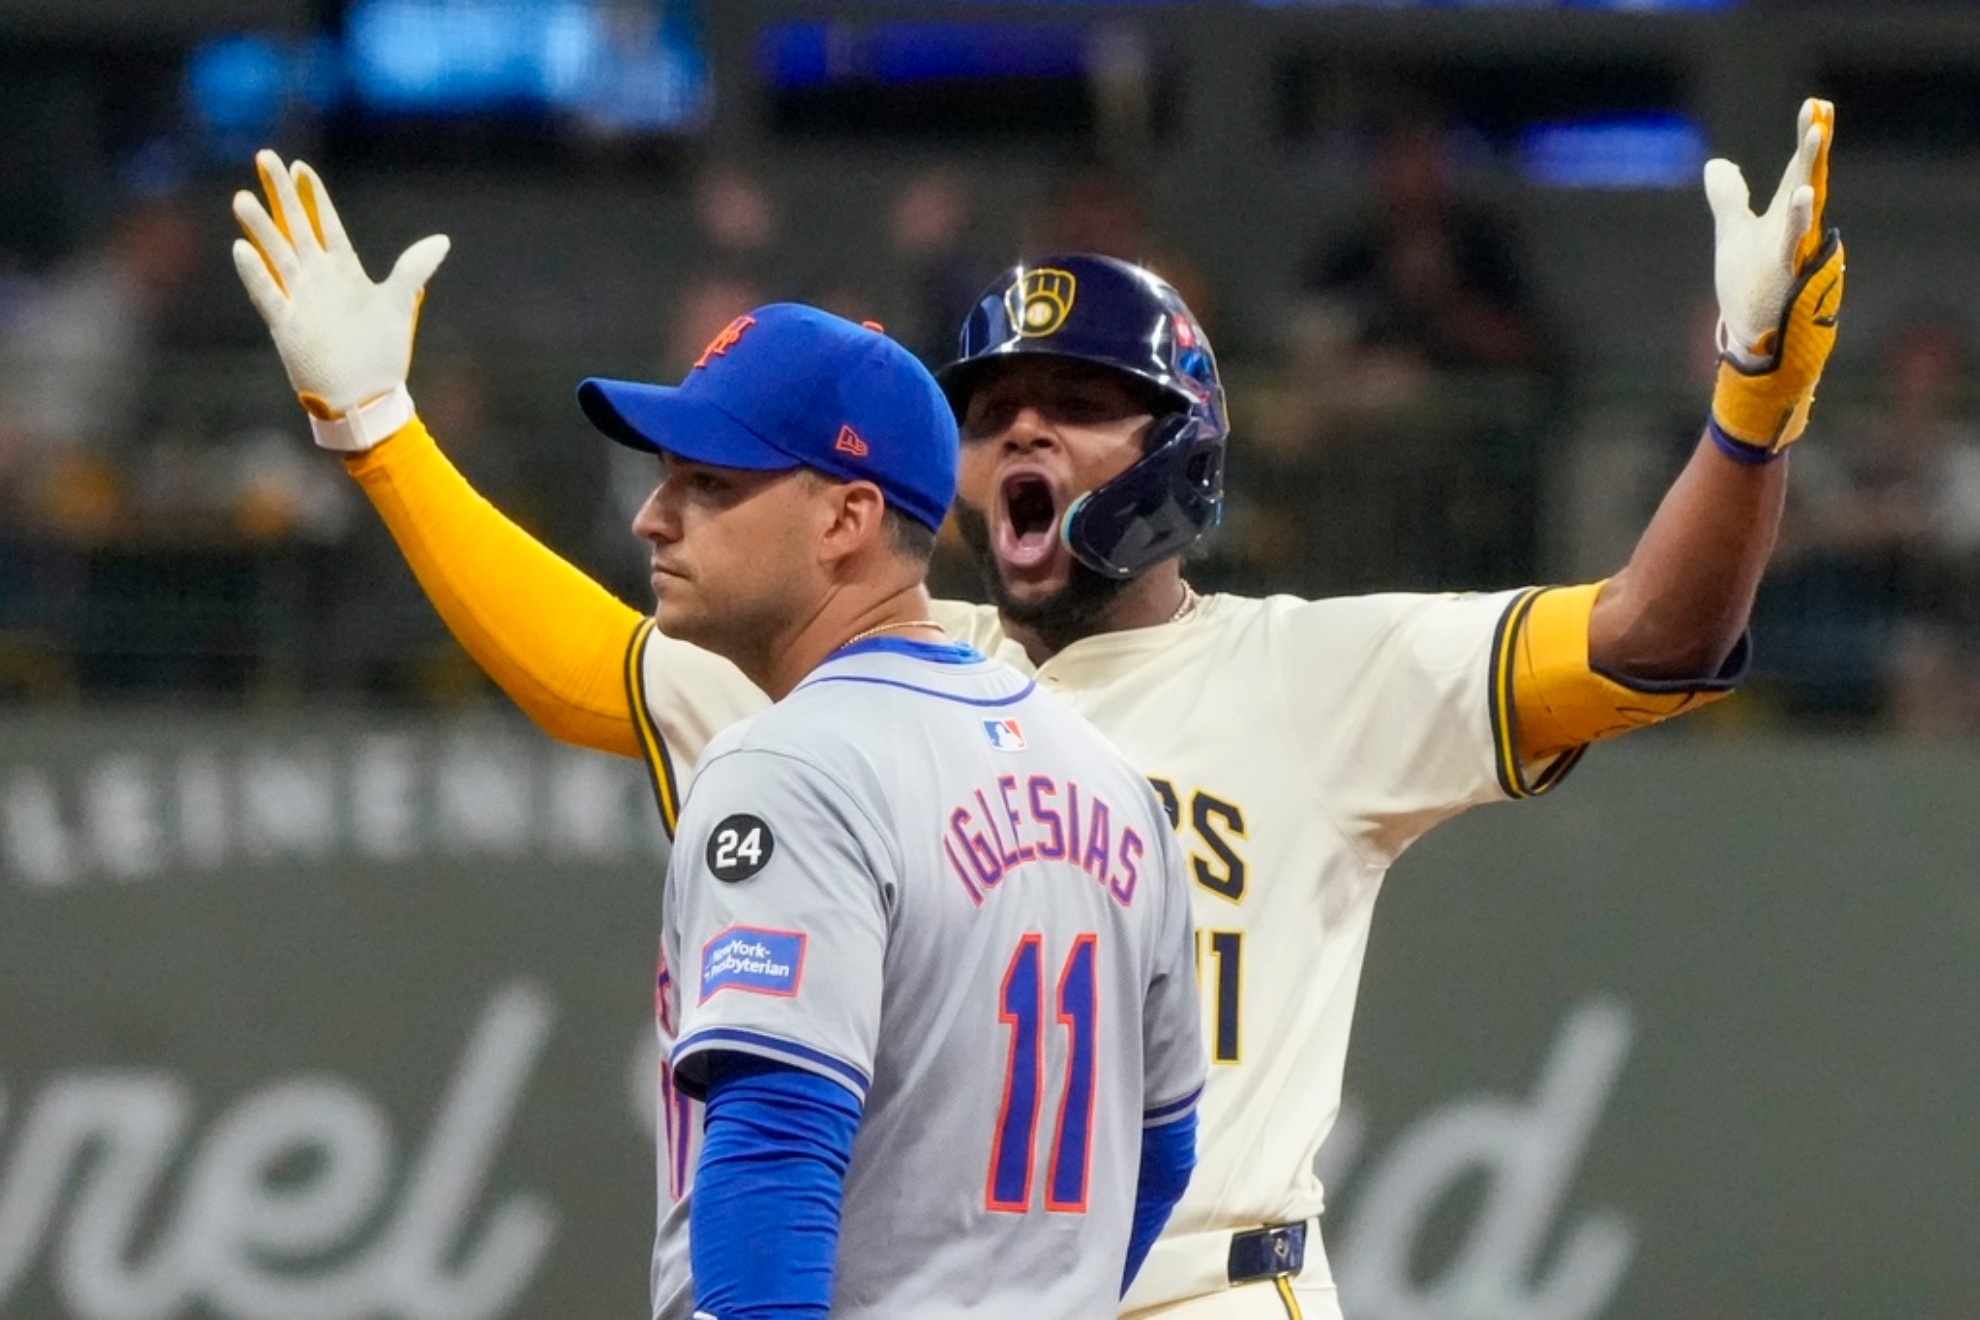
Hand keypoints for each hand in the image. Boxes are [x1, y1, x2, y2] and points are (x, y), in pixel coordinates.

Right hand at [232, 149, 449, 450]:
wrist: (366, 398)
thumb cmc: (382, 354)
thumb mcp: (399, 305)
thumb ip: (413, 269)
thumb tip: (442, 239)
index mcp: (344, 271)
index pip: (325, 224)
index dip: (313, 196)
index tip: (300, 166)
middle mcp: (317, 280)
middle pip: (295, 228)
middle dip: (281, 195)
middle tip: (265, 158)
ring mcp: (299, 300)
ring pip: (276, 255)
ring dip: (261, 228)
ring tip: (243, 198)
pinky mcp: (286, 326)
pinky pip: (267, 295)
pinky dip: (256, 274)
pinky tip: (241, 249)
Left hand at [1704, 98, 1845, 456]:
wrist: (1755, 340)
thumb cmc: (1750, 287)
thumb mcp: (1733, 234)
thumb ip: (1729, 197)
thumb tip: (1718, 163)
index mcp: (1784, 217)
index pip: (1796, 169)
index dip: (1806, 138)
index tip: (1816, 103)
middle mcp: (1793, 229)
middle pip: (1805, 177)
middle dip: (1812, 144)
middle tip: (1821, 109)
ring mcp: (1792, 253)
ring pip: (1805, 207)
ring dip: (1810, 170)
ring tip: (1817, 133)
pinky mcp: (1784, 276)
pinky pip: (1794, 245)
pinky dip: (1799, 221)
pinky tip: (1805, 195)